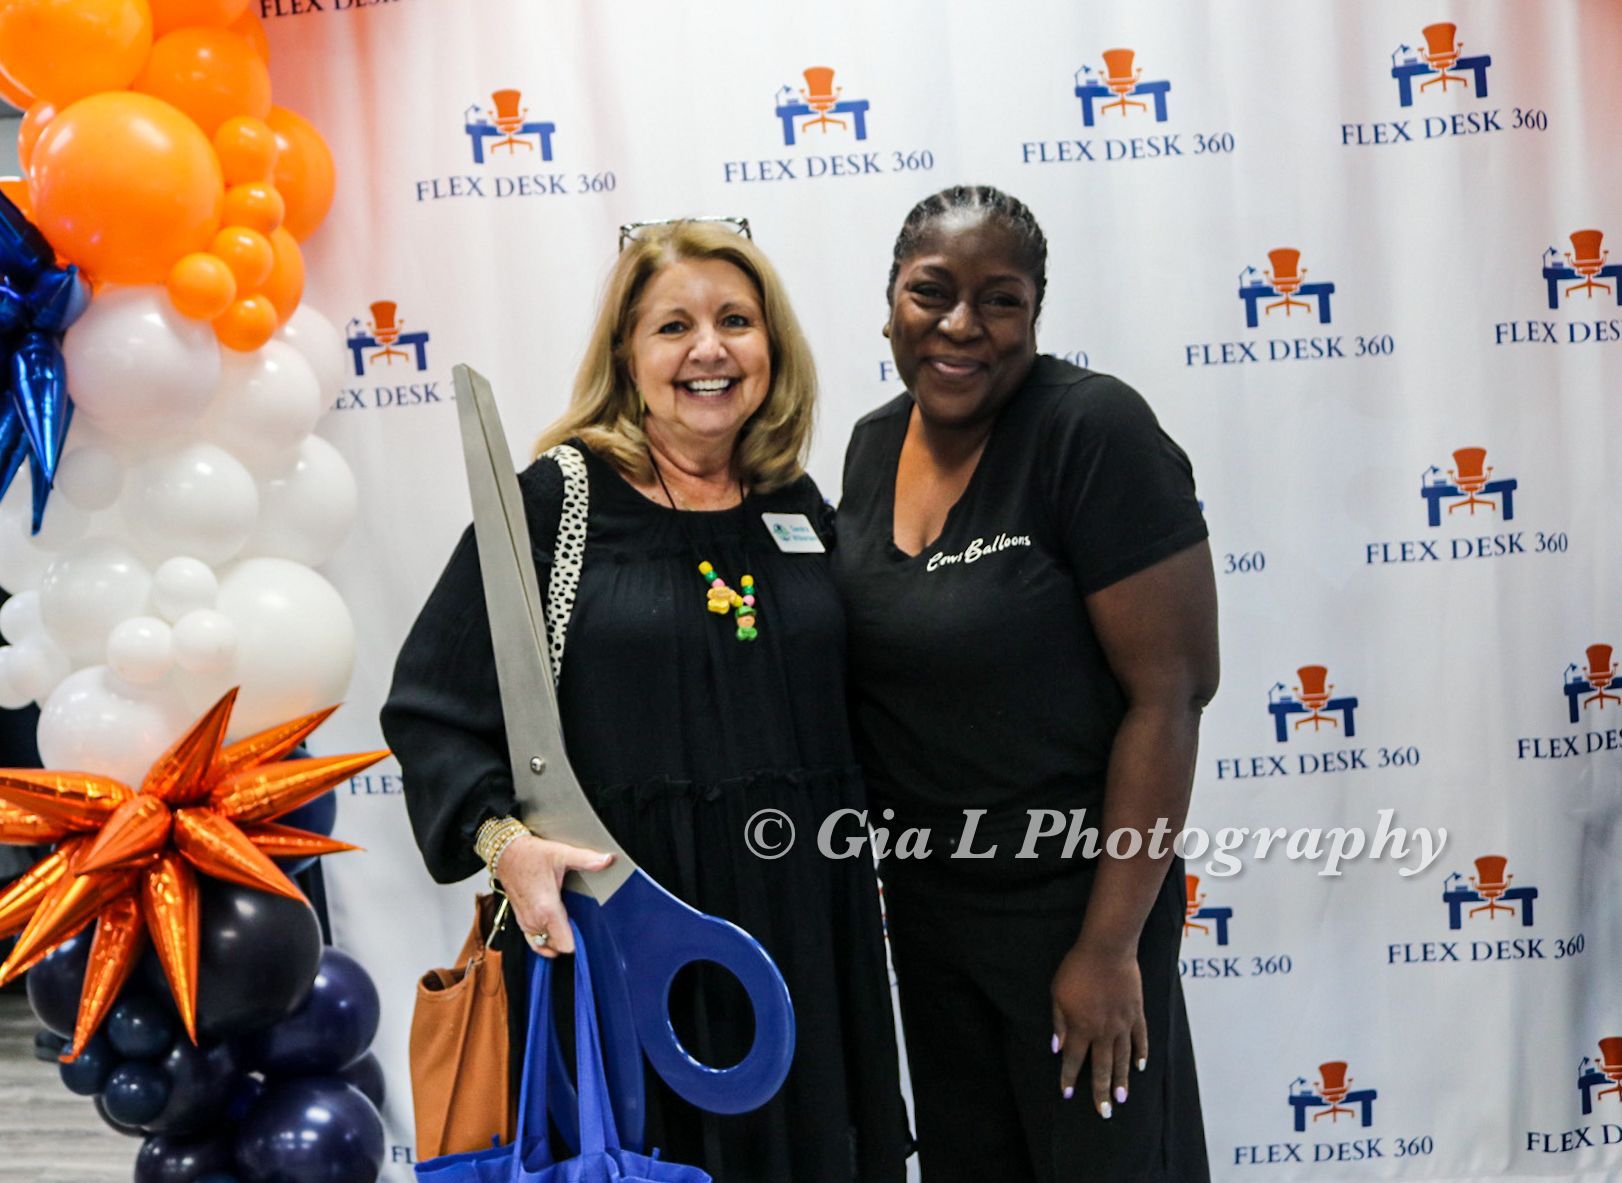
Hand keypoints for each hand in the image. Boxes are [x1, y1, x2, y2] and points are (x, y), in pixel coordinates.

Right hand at [496, 833, 612, 957]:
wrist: (506, 853)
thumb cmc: (531, 854)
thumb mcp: (562, 853)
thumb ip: (586, 859)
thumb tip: (608, 859)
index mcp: (547, 909)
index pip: (566, 945)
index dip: (579, 942)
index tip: (587, 930)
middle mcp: (535, 920)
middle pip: (558, 947)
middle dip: (570, 938)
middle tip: (580, 921)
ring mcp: (526, 923)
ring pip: (546, 946)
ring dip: (557, 939)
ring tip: (568, 922)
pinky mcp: (521, 922)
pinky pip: (535, 942)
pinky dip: (545, 940)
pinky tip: (554, 928)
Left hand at [1051, 943, 1147, 1118]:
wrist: (1107, 950)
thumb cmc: (1077, 969)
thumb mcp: (1057, 994)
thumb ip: (1058, 1023)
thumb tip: (1056, 1047)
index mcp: (1081, 1027)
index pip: (1074, 1060)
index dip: (1069, 1078)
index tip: (1067, 1094)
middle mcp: (1103, 1031)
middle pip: (1102, 1068)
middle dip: (1101, 1092)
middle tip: (1104, 1112)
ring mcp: (1123, 1024)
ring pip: (1123, 1059)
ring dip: (1122, 1080)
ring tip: (1122, 1098)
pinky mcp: (1136, 1013)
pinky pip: (1140, 1039)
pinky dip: (1141, 1054)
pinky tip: (1140, 1067)